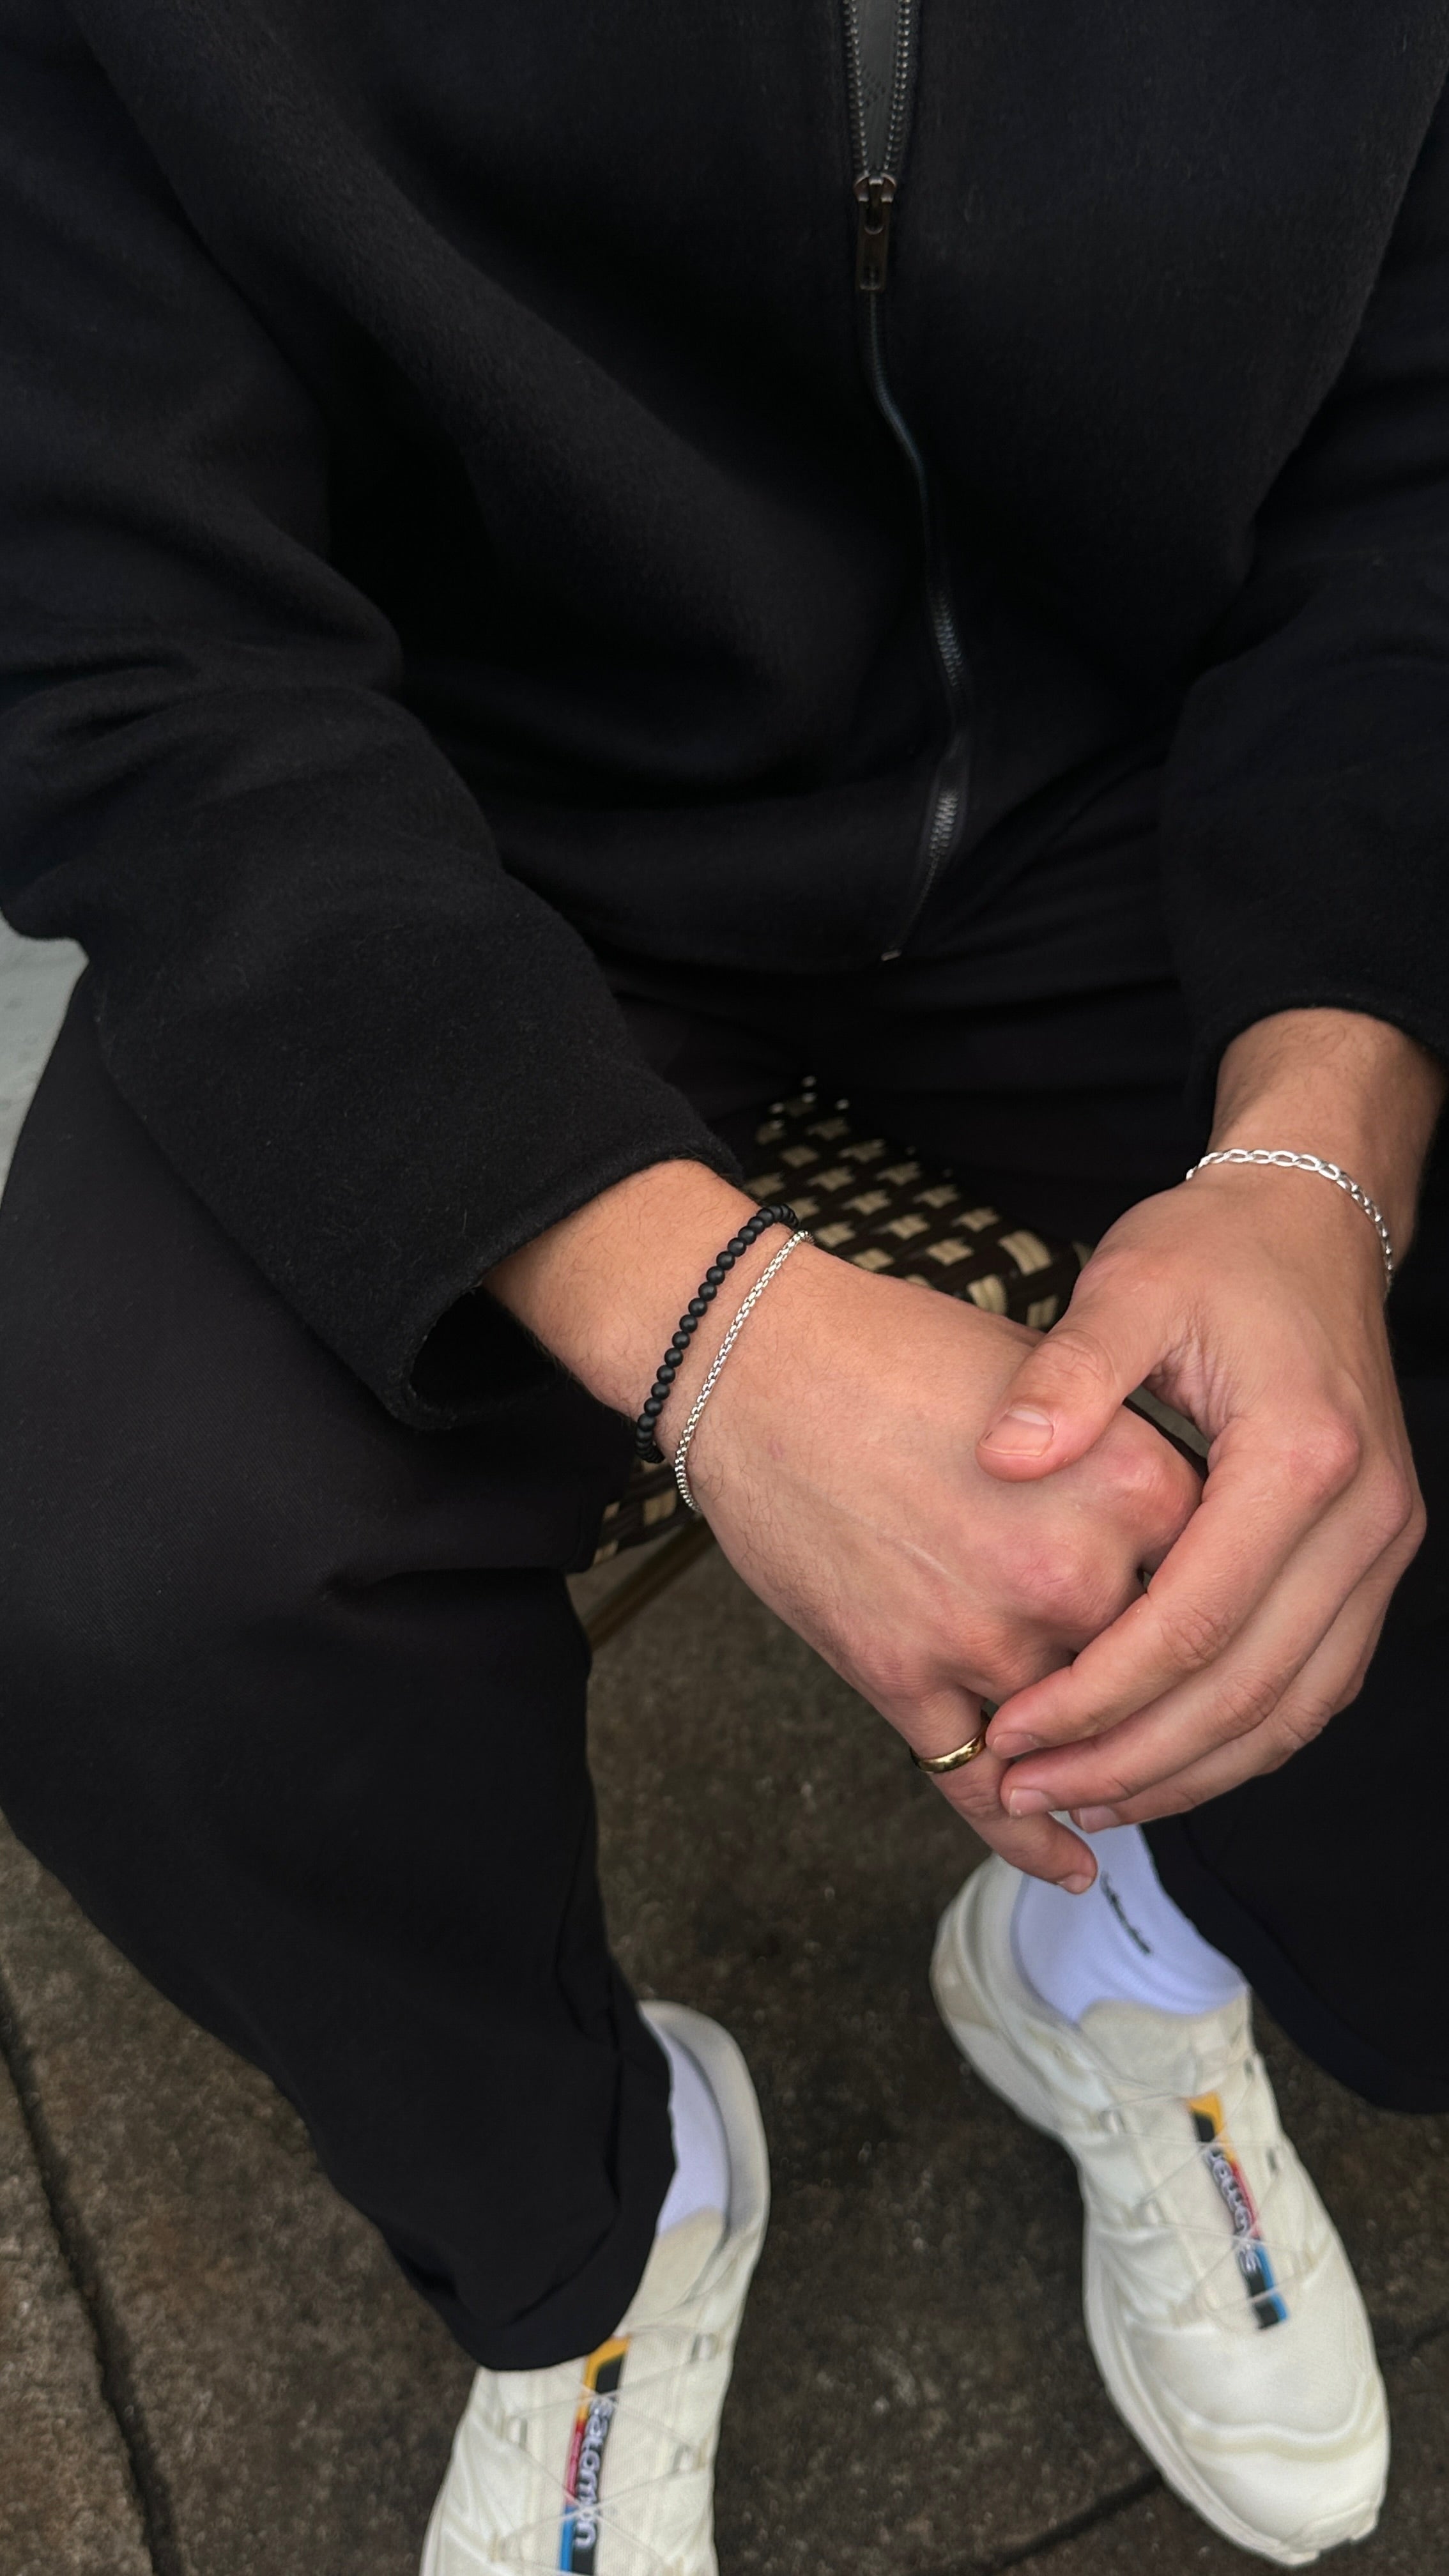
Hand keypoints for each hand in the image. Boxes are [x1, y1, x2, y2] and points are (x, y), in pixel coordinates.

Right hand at [678, 1246, 1199, 1884]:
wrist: (757, 1367)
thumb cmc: (897, 1354)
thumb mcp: (1054, 1385)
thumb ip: (1124, 1467)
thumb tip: (1183, 1539)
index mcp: (1131, 1481)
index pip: (1220, 1585)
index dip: (1211, 1606)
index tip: (1205, 1619)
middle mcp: (1073, 1570)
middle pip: (1154, 1671)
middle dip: (1150, 1688)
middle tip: (1157, 1698)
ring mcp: (984, 1634)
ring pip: (1073, 1736)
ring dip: (1094, 1763)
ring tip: (1119, 1784)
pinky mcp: (901, 1677)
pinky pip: (983, 1788)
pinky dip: (1029, 1836)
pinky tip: (1069, 1863)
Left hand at [978, 1009, 1441, 1827]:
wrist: (1310, 1220)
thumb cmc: (1212, 1252)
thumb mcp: (1129, 1286)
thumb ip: (1066, 1375)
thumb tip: (1003, 1458)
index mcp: (1300, 1457)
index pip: (1196, 1621)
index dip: (1099, 1694)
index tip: (1010, 1734)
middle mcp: (1362, 1520)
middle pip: (1249, 1691)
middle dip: (1132, 1759)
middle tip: (1030, 1794)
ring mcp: (1379, 1549)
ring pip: (1292, 1710)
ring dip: (1188, 1770)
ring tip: (1083, 1800)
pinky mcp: (1370, 1562)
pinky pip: (1313, 1684)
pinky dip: (1238, 1739)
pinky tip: (1156, 1760)